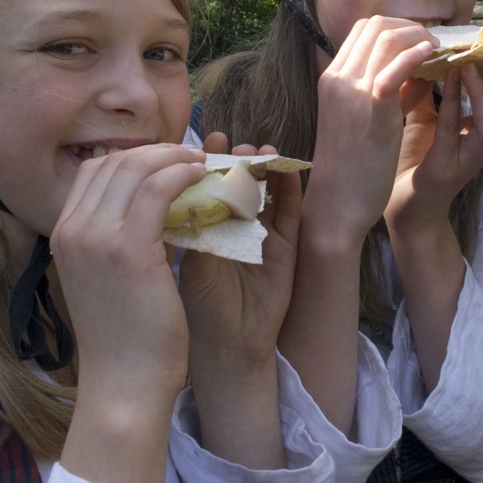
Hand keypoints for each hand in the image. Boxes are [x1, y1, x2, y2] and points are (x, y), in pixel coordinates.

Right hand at [50, 143, 206, 407]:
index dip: (132, 157)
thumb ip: (115, 239)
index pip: (93, 171)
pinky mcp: (128, 248)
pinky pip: (159, 188)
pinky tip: (204, 177)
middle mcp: (73, 229)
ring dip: (175, 157)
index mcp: (63, 234)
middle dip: (157, 151)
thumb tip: (148, 205)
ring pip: (137, 168)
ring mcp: (96, 237)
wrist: (124, 383)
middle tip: (191, 154)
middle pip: (114, 162)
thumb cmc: (124, 336)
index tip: (166, 161)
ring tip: (203, 162)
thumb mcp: (106, 277)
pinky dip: (184, 174)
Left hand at [179, 141, 301, 363]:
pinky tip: (287, 169)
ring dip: (265, 168)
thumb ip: (195, 223)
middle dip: (238, 159)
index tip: (208, 140)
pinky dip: (291, 188)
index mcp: (208, 223)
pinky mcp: (288, 244)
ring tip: (259, 151)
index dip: (209, 160)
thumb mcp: (190, 258)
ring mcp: (263, 231)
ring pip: (267, 189)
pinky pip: (292, 210)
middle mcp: (236, 223)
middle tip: (234, 144)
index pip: (210, 182)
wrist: (230, 342)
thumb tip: (190, 181)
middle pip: (241, 180)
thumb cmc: (200, 304)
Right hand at [306, 16, 437, 242]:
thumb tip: (415, 74)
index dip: (396, 27)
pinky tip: (434, 56)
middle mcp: (338, 78)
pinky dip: (415, 55)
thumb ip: (379, 93)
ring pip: (385, 38)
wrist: (336, 204)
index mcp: (332, 78)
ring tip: (439, 50)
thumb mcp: (357, 120)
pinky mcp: (371, 109)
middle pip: (374, 25)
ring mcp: (351, 91)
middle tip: (434, 42)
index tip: (419, 39)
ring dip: (418, 37)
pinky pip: (393, 68)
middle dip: (410, 27)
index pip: (362, 29)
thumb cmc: (351, 167)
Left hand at [384, 63, 482, 232]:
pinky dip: (451, 102)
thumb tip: (438, 54)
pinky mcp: (441, 168)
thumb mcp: (430, 120)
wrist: (400, 207)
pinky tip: (446, 79)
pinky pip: (451, 131)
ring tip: (474, 69)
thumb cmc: (417, 162)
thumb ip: (437, 92)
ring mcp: (465, 161)